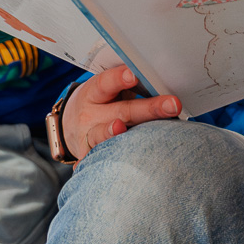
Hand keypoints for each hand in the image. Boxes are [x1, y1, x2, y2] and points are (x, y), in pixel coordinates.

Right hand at [61, 65, 179, 160]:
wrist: (70, 126)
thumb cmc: (100, 104)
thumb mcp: (107, 90)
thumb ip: (128, 87)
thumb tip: (163, 82)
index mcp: (95, 92)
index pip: (107, 83)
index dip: (119, 79)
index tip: (134, 75)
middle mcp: (90, 114)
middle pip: (122, 111)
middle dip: (149, 109)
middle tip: (173, 105)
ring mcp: (87, 137)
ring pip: (103, 135)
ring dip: (111, 133)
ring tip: (120, 128)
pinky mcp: (87, 157)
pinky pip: (95, 160)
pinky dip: (95, 164)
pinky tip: (95, 168)